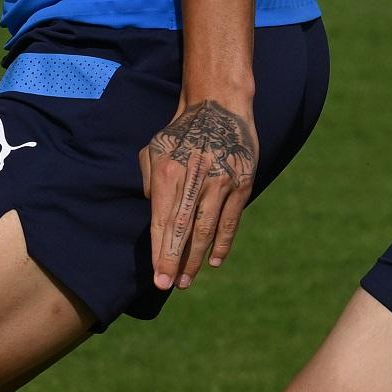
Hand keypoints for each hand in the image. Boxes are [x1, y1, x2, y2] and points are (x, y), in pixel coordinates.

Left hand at [139, 96, 255, 290]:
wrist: (220, 106)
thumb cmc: (182, 131)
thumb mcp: (155, 148)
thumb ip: (149, 180)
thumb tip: (153, 210)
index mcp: (169, 173)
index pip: (162, 222)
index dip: (159, 252)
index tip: (157, 278)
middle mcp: (196, 180)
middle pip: (183, 231)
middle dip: (174, 261)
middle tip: (169, 285)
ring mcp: (221, 183)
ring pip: (207, 230)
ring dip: (197, 258)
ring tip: (187, 279)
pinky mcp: (242, 183)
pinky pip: (231, 220)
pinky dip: (222, 243)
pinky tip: (214, 261)